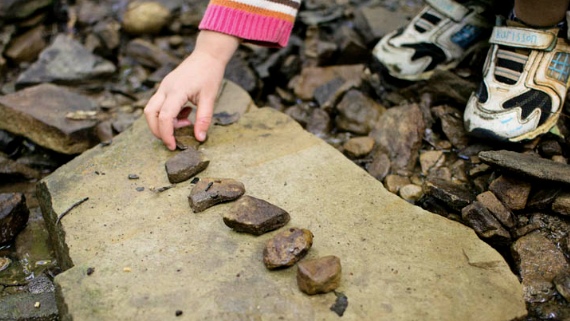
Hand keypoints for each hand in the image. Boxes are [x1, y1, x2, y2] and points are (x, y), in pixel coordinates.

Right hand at [144, 31, 239, 149]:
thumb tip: (200, 138)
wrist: (207, 55)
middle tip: (175, 139)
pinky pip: (159, 105)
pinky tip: (185, 113)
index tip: (173, 146)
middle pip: (150, 114)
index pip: (165, 117)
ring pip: (151, 110)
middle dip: (158, 130)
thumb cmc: (210, 74)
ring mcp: (163, 87)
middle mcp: (165, 89)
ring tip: (186, 122)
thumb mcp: (210, 98)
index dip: (166, 134)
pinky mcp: (165, 88)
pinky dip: (168, 114)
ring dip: (163, 122)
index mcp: (177, 91)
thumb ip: (204, 119)